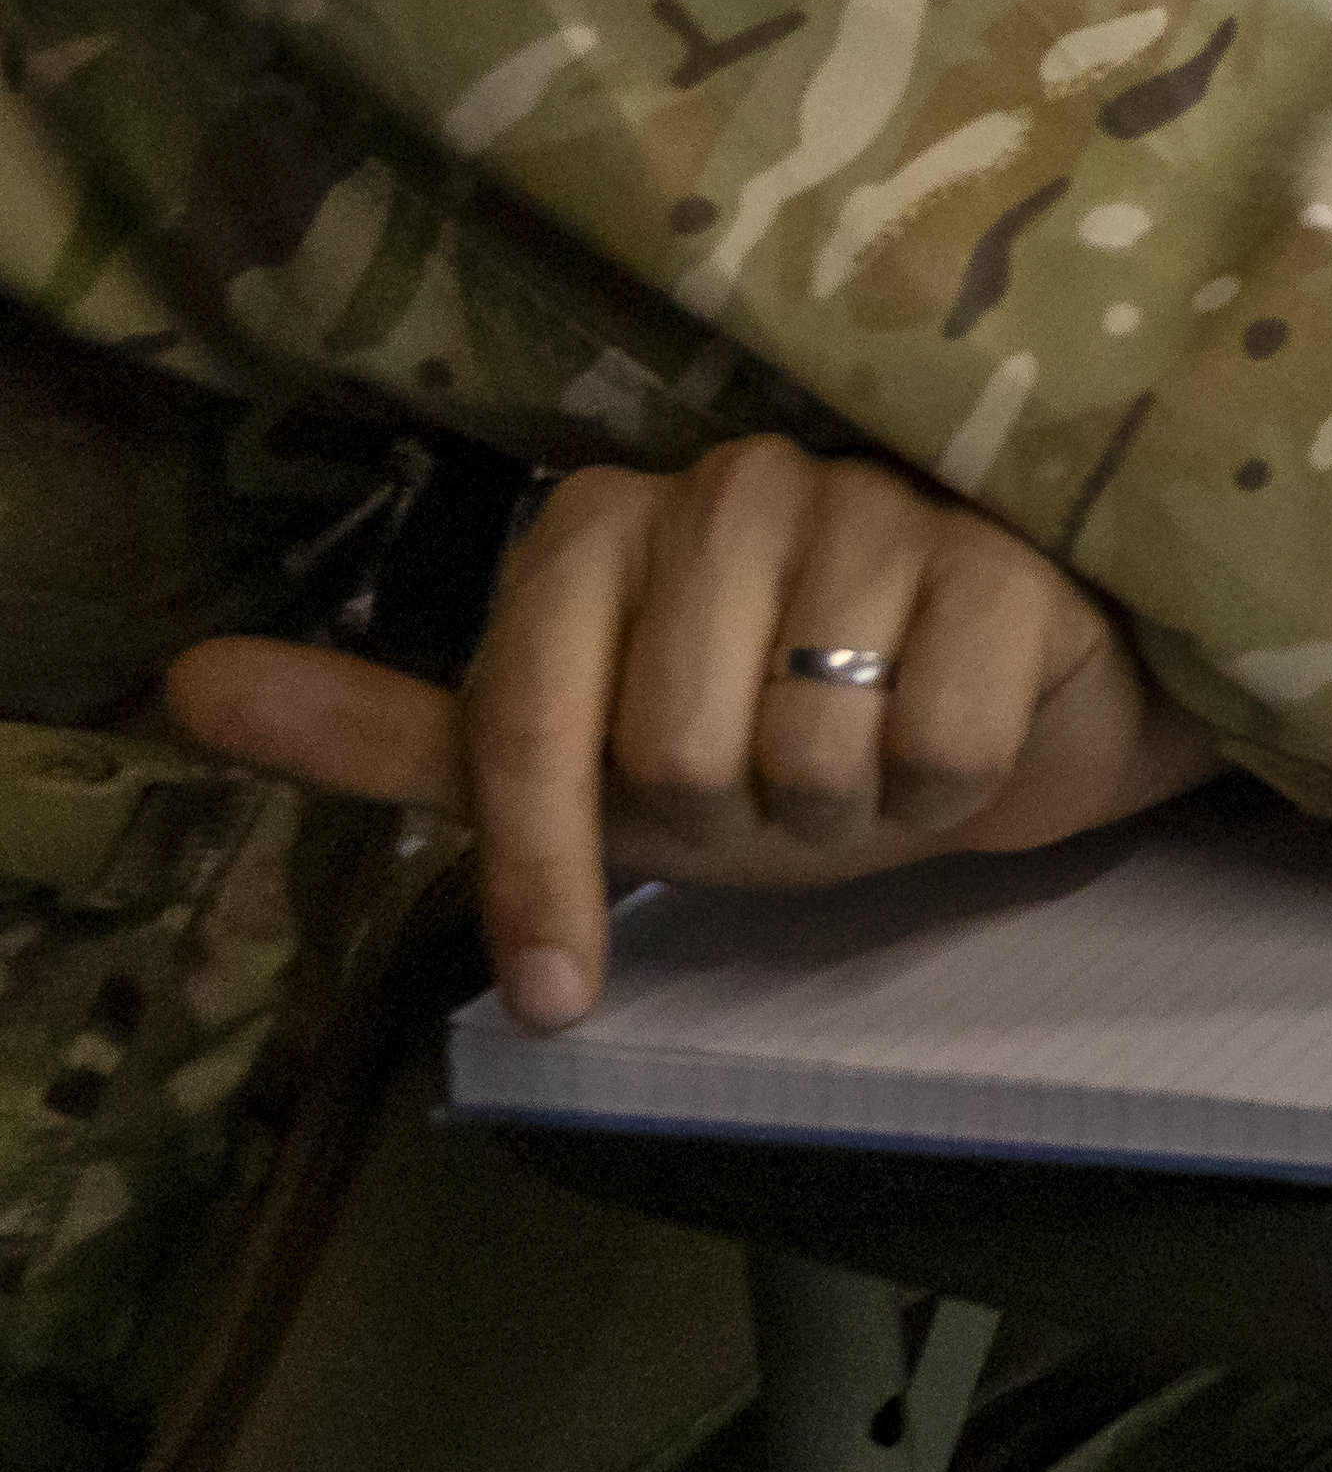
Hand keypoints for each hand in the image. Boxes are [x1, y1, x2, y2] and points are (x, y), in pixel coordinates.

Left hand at [163, 447, 1221, 1031]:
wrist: (994, 725)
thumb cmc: (770, 744)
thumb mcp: (576, 766)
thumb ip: (392, 734)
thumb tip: (182, 683)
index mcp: (599, 525)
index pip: (526, 720)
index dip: (541, 873)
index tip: (562, 989)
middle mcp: (734, 482)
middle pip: (673, 747)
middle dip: (739, 820)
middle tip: (789, 791)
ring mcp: (879, 502)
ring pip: (808, 747)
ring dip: (846, 806)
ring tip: (876, 760)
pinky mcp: (1009, 553)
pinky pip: (939, 738)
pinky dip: (947, 787)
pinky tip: (960, 743)